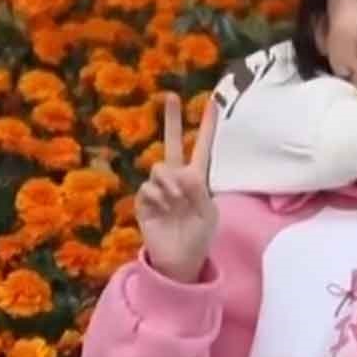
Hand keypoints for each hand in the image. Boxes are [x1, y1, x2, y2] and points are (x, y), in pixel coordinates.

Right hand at [136, 93, 218, 282]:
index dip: (207, 128)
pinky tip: (163, 209)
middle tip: (170, 97)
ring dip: (170, 183)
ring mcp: (159, 189)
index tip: (212, 103)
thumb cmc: (198, 237)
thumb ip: (199, 191)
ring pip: (159, 168)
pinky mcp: (144, 201)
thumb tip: (180, 172)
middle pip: (171, 143)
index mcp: (197, 180)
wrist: (179, 260)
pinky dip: (158, 197)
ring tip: (177, 201)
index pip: (202, 148)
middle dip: (171, 120)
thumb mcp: (208, 214)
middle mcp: (176, 179)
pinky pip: (148, 188)